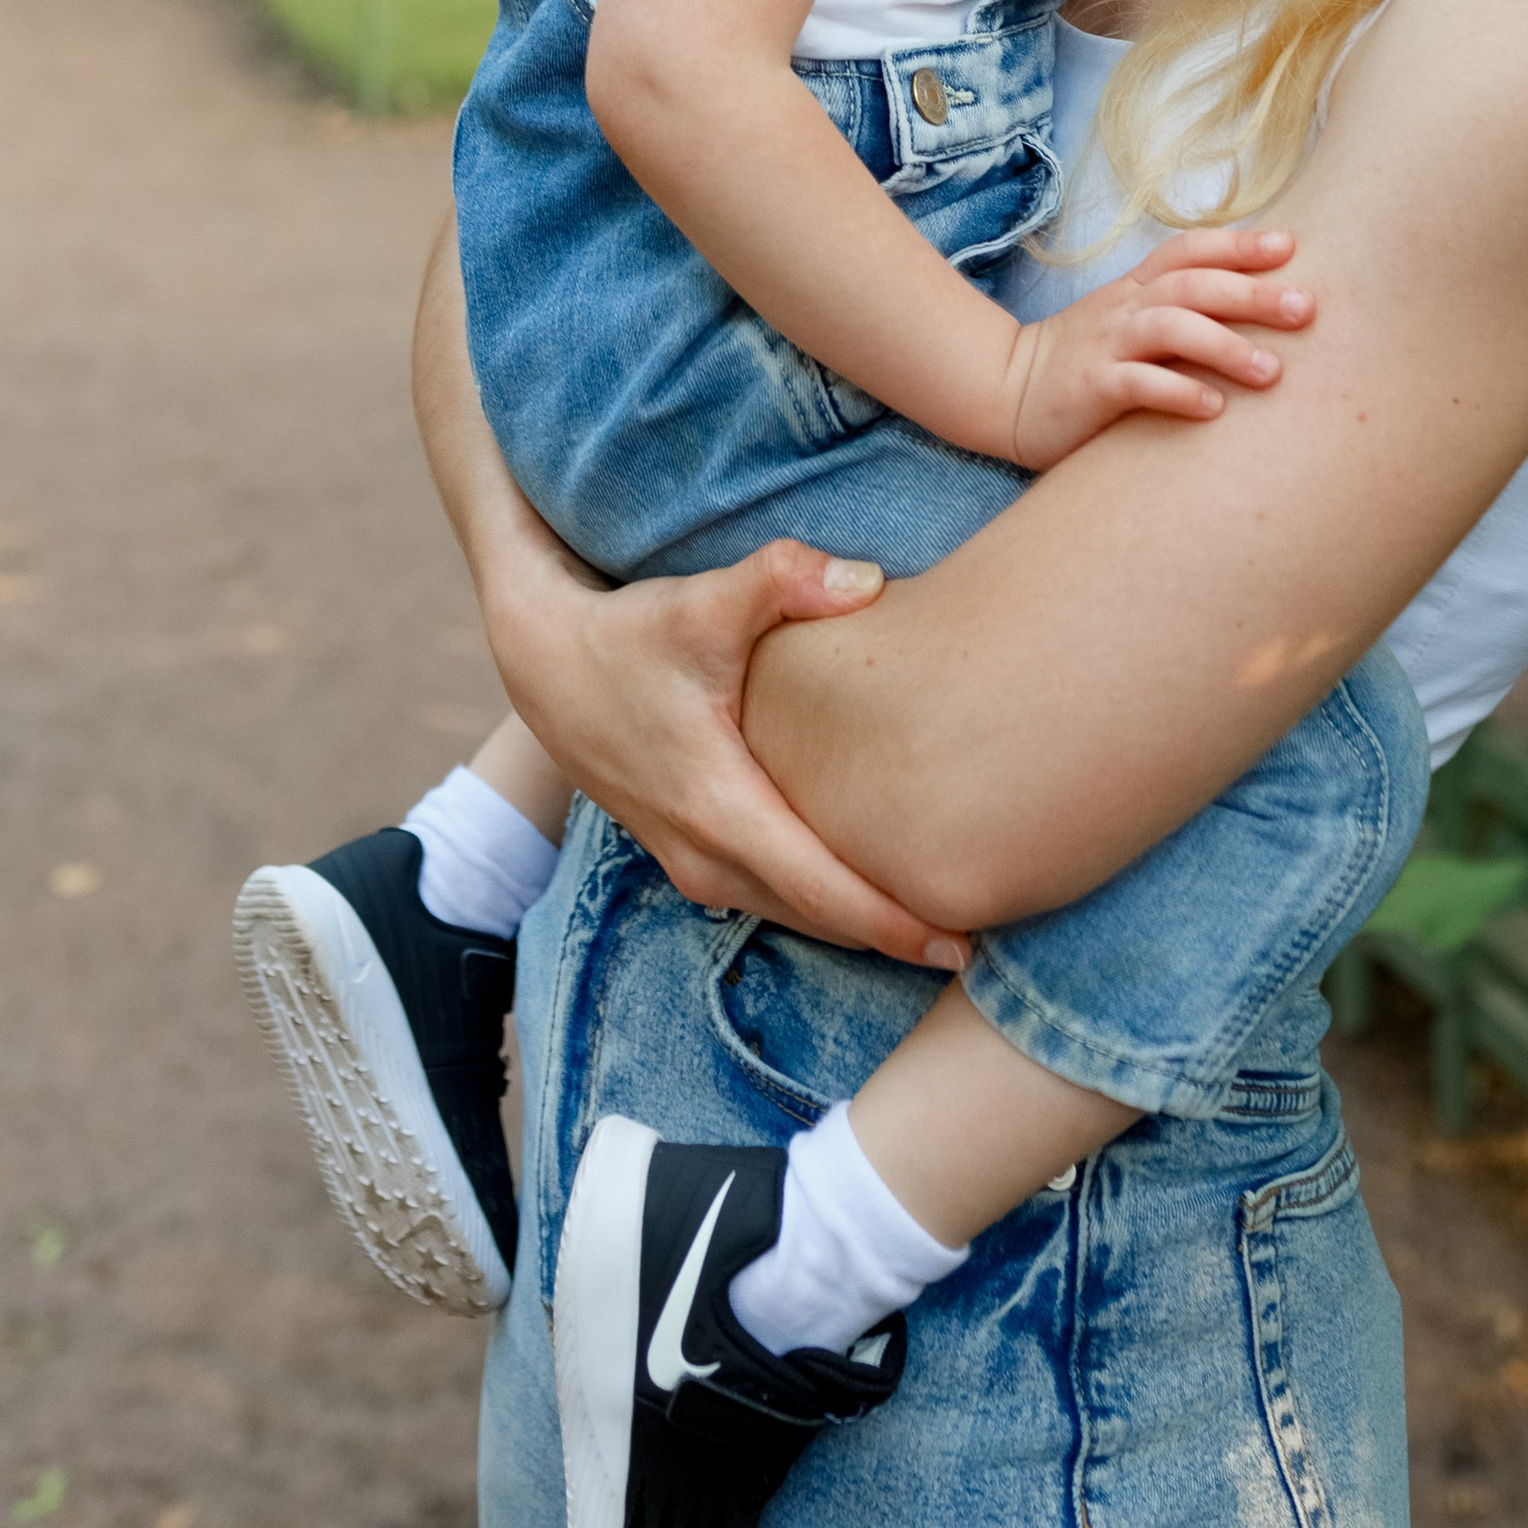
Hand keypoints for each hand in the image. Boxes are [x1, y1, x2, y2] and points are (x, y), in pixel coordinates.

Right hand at [488, 533, 968, 972]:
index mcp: (720, 808)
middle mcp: (705, 854)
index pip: (822, 889)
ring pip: (793, 912)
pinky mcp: (687, 851)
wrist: (544, 660)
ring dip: (859, 924)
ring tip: (942, 930)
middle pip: (819, 916)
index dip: (894, 922)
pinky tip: (871, 893)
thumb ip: (782, 581)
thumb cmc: (629, 633)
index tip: (963, 946)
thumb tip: (868, 581)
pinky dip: (822, 904)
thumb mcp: (701, 602)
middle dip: (895, 936)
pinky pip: (770, 896)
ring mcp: (691, 861)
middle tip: (983, 945)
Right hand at [1000, 224, 1311, 468]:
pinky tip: (1215, 409)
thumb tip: (1259, 308)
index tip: (1292, 246)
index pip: (1190, 250)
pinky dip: (1178, 393)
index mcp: (1137, 288)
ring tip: (1272, 371)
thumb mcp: (1130, 321)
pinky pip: (1137, 384)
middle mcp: (1125, 308)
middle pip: (1193, 285)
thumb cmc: (1086, 360)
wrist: (1005, 391)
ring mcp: (1106, 345)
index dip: (1239, 244)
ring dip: (1224, 346)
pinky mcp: (1090, 389)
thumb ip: (1181, 311)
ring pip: (1169, 330)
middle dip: (1252, 293)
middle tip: (1307, 309)